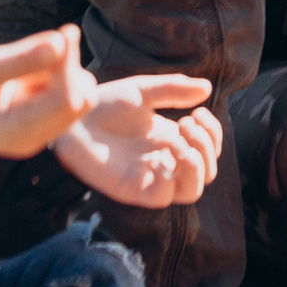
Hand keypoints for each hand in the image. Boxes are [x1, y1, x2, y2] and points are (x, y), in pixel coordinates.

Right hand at [0, 26, 94, 186]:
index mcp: (18, 133)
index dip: (70, 65)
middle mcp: (34, 137)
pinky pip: (65, 87)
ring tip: (25, 57)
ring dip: (62, 68)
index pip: (68, 100)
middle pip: (80, 98)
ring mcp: (39, 128)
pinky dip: (54, 70)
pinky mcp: (40, 115)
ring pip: (77, 91)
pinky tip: (26, 65)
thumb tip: (62, 42)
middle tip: (51, 37)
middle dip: (70, 67)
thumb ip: (19, 60)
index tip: (64, 31)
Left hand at [54, 74, 222, 207]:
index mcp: (171, 140)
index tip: (198, 112)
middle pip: (207, 173)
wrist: (73, 118)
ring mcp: (150, 177)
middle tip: (185, 124)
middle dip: (205, 146)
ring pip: (191, 191)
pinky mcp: (132, 189)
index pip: (209, 150)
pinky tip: (155, 158)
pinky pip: (162, 197)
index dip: (213, 135)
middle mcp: (165, 161)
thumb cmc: (104, 105)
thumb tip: (207, 89)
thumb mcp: (143, 91)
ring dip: (194, 165)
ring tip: (177, 143)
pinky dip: (167, 180)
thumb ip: (174, 89)